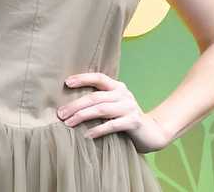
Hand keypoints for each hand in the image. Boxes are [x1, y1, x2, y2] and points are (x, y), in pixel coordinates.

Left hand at [57, 72, 171, 152]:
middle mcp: (124, 95)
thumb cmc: (126, 119)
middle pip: (96, 96)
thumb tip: (71, 104)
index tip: (67, 83)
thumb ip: (100, 101)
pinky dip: (98, 130)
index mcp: (118, 87)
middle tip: (60, 114)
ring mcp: (129, 108)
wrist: (152, 132)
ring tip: (68, 123)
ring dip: (82, 116)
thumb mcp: (115, 106)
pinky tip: (86, 135)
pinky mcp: (133, 122)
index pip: (99, 78)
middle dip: (76, 104)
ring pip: (102, 109)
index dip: (83, 78)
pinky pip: (112, 125)